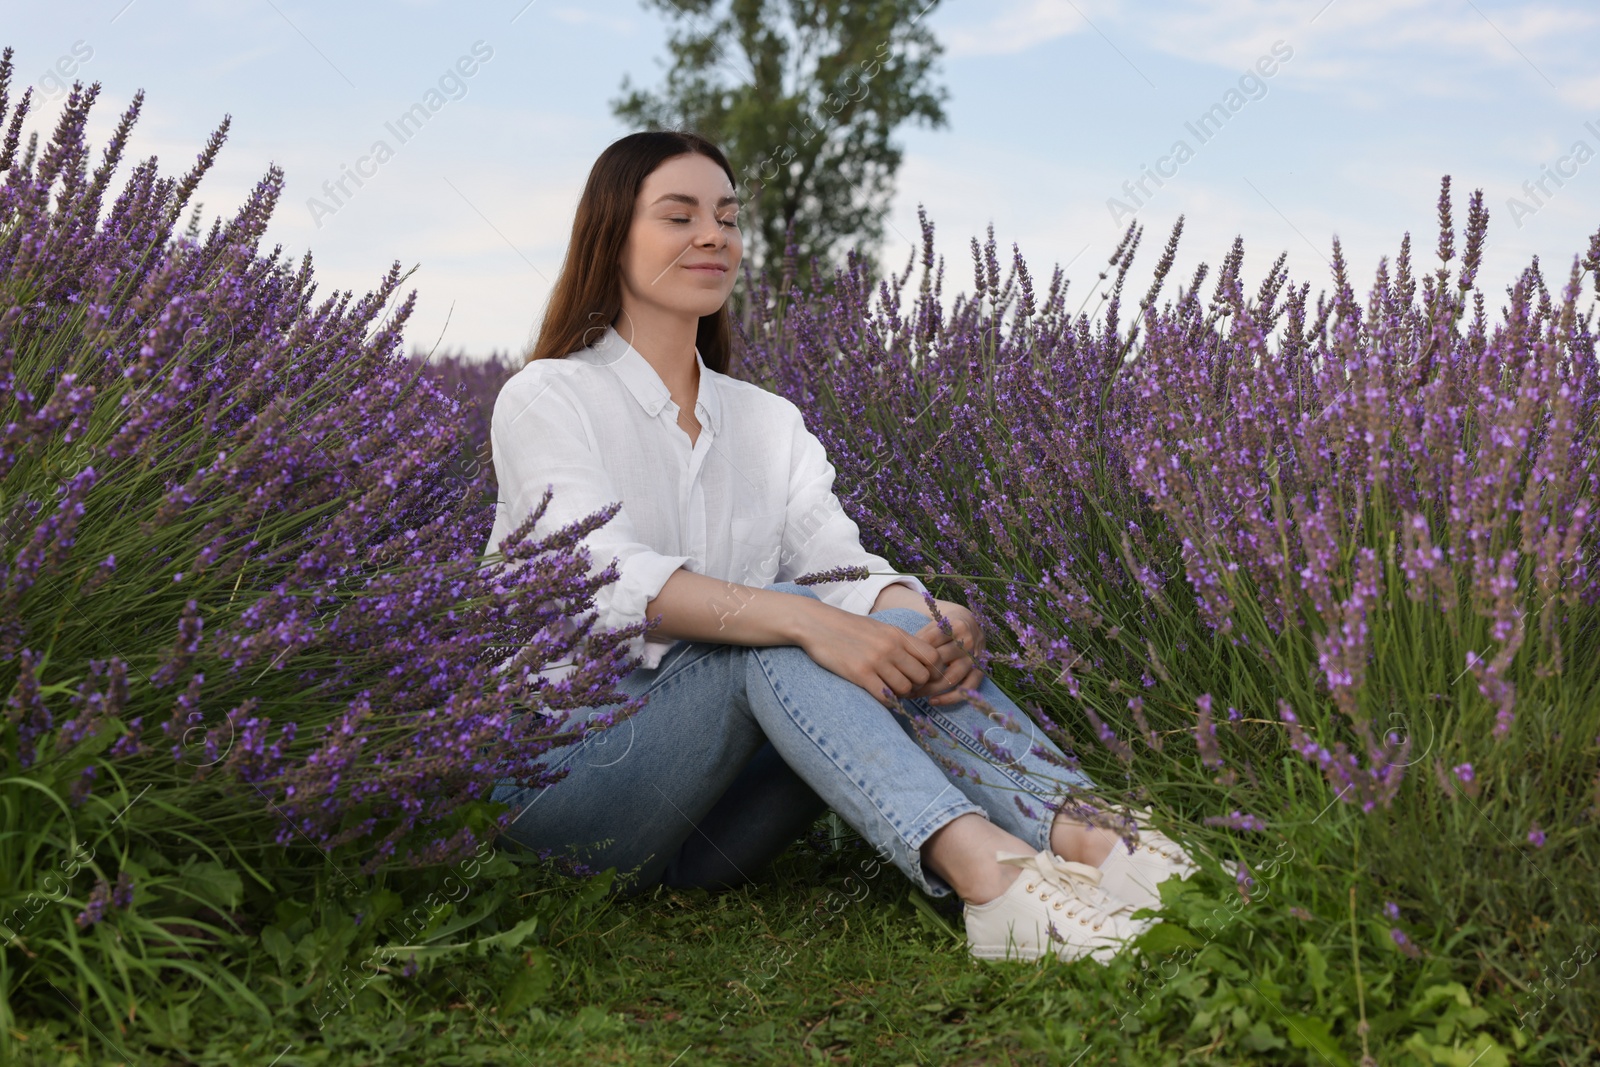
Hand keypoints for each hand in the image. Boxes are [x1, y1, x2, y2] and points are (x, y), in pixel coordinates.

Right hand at [795, 603, 943, 709]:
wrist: (816, 624)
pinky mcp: (860, 674)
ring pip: (905, 689)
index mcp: (898, 634)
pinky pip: (885, 696)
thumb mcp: (879, 628)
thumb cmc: (848, 628)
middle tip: (903, 686)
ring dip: (899, 694)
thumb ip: (900, 642)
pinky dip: (885, 700)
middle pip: (922, 676)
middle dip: (916, 686)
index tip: (919, 676)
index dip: (930, 670)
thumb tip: (921, 662)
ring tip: (888, 689)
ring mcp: (876, 661)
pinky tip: (877, 693)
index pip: (932, 657)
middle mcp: (891, 647)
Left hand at [905, 601, 985, 706]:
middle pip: (939, 661)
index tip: (897, 663)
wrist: (971, 623)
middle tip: (900, 682)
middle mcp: (968, 642)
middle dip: (918, 673)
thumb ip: (920, 638)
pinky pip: (966, 688)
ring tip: (913, 693)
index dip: (912, 654)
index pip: (930, 642)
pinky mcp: (980, 672)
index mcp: (955, 626)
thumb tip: (902, 658)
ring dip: (930, 689)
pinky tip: (932, 701)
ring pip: (951, 678)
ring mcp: (975, 659)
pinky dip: (950, 698)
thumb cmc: (945, 626)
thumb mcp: (933, 624)